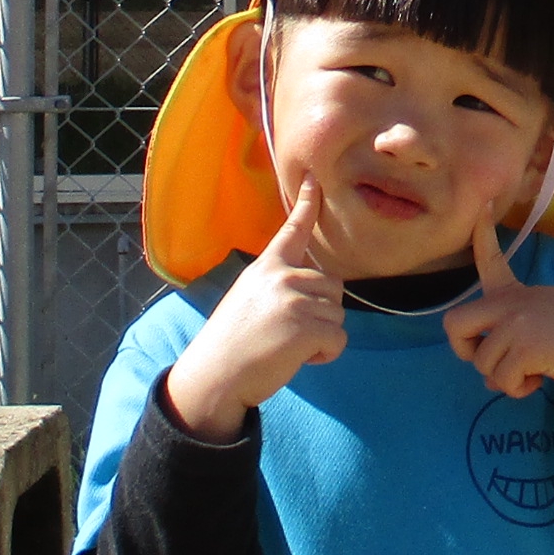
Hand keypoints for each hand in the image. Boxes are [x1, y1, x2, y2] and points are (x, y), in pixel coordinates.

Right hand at [164, 181, 346, 441]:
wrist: (215, 375)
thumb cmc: (231, 343)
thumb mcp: (249, 298)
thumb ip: (278, 285)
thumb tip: (312, 289)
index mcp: (266, 267)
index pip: (293, 230)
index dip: (308, 203)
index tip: (316, 179)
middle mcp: (282, 276)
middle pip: (333, 287)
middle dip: (321, 313)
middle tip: (288, 333)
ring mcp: (294, 300)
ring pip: (337, 314)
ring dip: (322, 336)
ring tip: (288, 346)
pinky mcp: (306, 327)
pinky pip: (339, 339)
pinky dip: (327, 354)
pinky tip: (299, 359)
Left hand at [445, 215, 553, 400]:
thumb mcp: (541, 324)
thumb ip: (511, 347)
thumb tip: (489, 381)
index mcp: (514, 292)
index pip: (490, 259)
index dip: (480, 235)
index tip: (480, 206)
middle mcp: (509, 303)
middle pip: (454, 324)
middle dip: (464, 350)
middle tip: (492, 360)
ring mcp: (515, 323)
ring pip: (482, 365)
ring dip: (505, 379)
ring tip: (533, 370)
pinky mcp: (525, 347)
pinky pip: (503, 381)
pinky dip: (519, 389)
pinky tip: (540, 378)